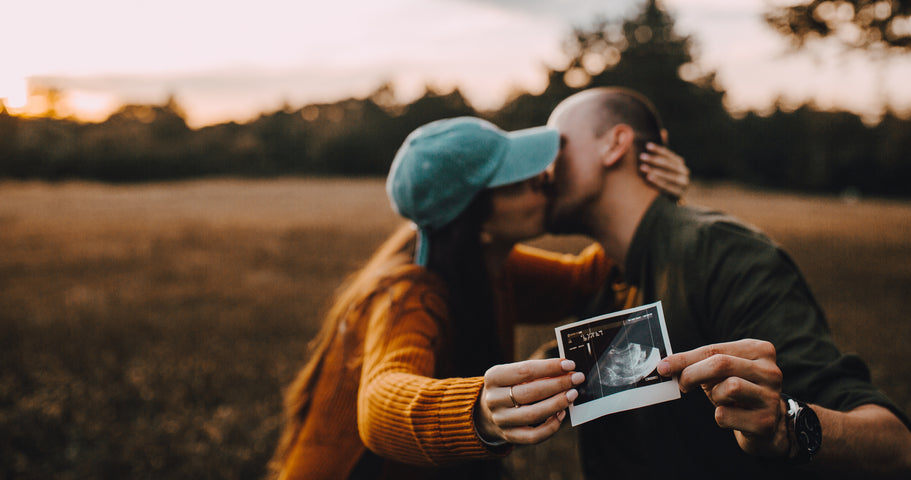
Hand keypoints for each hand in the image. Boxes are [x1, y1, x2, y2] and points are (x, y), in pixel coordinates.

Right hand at [475, 358, 583, 444]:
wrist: (487, 411)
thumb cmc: (509, 387)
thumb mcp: (514, 374)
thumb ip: (536, 372)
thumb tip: (566, 371)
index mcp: (494, 377)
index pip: (525, 370)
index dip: (550, 367)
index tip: (569, 364)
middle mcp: (494, 399)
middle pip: (530, 392)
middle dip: (558, 384)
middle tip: (576, 378)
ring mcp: (500, 419)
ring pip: (533, 414)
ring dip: (557, 403)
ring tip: (572, 394)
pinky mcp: (509, 436)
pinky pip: (534, 436)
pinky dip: (551, 426)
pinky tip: (561, 414)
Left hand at [639, 143, 689, 198]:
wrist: (677, 198)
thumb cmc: (667, 179)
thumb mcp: (665, 166)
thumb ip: (663, 152)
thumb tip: (663, 132)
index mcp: (679, 163)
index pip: (668, 154)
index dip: (658, 149)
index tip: (647, 145)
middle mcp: (684, 171)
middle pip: (668, 164)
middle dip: (654, 160)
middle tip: (641, 156)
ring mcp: (683, 183)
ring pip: (669, 175)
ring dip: (655, 170)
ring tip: (642, 167)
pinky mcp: (680, 194)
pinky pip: (668, 187)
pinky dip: (658, 182)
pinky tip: (649, 178)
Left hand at [657, 339, 789, 456]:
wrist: (766, 425)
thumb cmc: (737, 392)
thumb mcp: (721, 372)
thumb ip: (697, 363)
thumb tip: (665, 365)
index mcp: (760, 350)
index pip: (714, 349)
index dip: (685, 358)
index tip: (663, 367)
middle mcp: (771, 371)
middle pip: (721, 364)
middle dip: (693, 373)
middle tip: (682, 384)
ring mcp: (772, 396)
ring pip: (729, 388)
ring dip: (714, 396)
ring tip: (721, 400)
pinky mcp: (766, 421)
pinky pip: (727, 415)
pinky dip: (721, 417)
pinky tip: (732, 417)